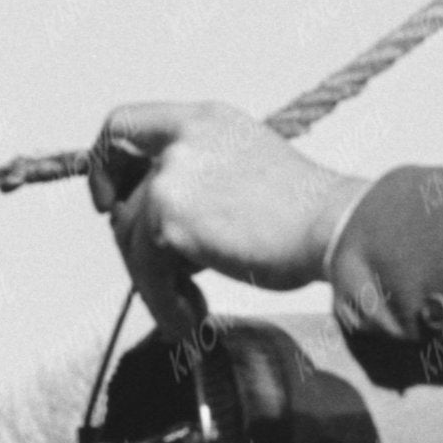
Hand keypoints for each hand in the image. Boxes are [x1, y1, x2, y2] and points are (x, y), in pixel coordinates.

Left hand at [87, 100, 367, 296]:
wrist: (338, 227)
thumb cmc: (308, 214)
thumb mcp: (246, 165)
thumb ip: (200, 175)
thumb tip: (156, 219)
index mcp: (202, 120)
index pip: (123, 124)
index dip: (104, 165)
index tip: (109, 202)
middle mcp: (181, 141)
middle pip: (124, 199)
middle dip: (138, 245)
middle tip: (172, 279)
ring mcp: (172, 178)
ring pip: (129, 240)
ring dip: (155, 282)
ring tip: (190, 309)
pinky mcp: (170, 221)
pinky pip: (146, 273)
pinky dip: (164, 305)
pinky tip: (192, 322)